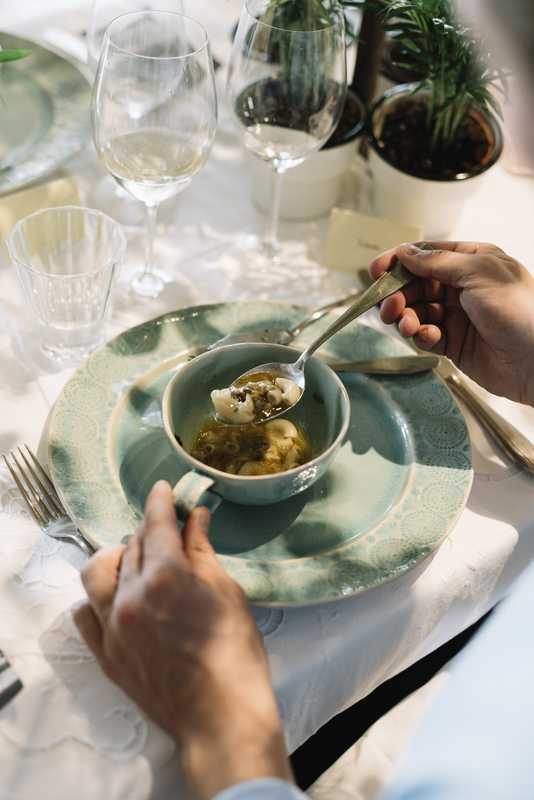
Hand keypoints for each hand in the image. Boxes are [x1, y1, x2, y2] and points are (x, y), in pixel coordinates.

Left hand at [73, 481, 291, 799]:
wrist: (221, 716)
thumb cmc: (234, 652)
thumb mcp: (225, 592)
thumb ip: (202, 550)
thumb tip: (195, 517)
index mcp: (165, 577)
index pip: (155, 525)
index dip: (160, 502)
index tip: (163, 489)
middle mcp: (130, 596)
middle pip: (131, 546)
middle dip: (149, 531)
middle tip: (169, 531)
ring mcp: (113, 627)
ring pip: (98, 574)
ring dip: (116, 558)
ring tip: (137, 561)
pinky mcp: (106, 653)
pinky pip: (87, 613)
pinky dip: (99, 597)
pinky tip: (119, 595)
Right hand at [371, 241, 533, 403]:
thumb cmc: (518, 309)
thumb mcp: (478, 273)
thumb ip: (438, 262)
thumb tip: (405, 252)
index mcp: (472, 261)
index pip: (427, 255)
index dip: (399, 261)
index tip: (377, 270)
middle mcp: (462, 286)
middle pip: (416, 284)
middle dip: (398, 293)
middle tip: (388, 306)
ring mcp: (457, 316)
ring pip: (417, 311)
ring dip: (405, 317)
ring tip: (404, 324)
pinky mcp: (453, 343)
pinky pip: (426, 335)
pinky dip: (420, 335)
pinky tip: (425, 337)